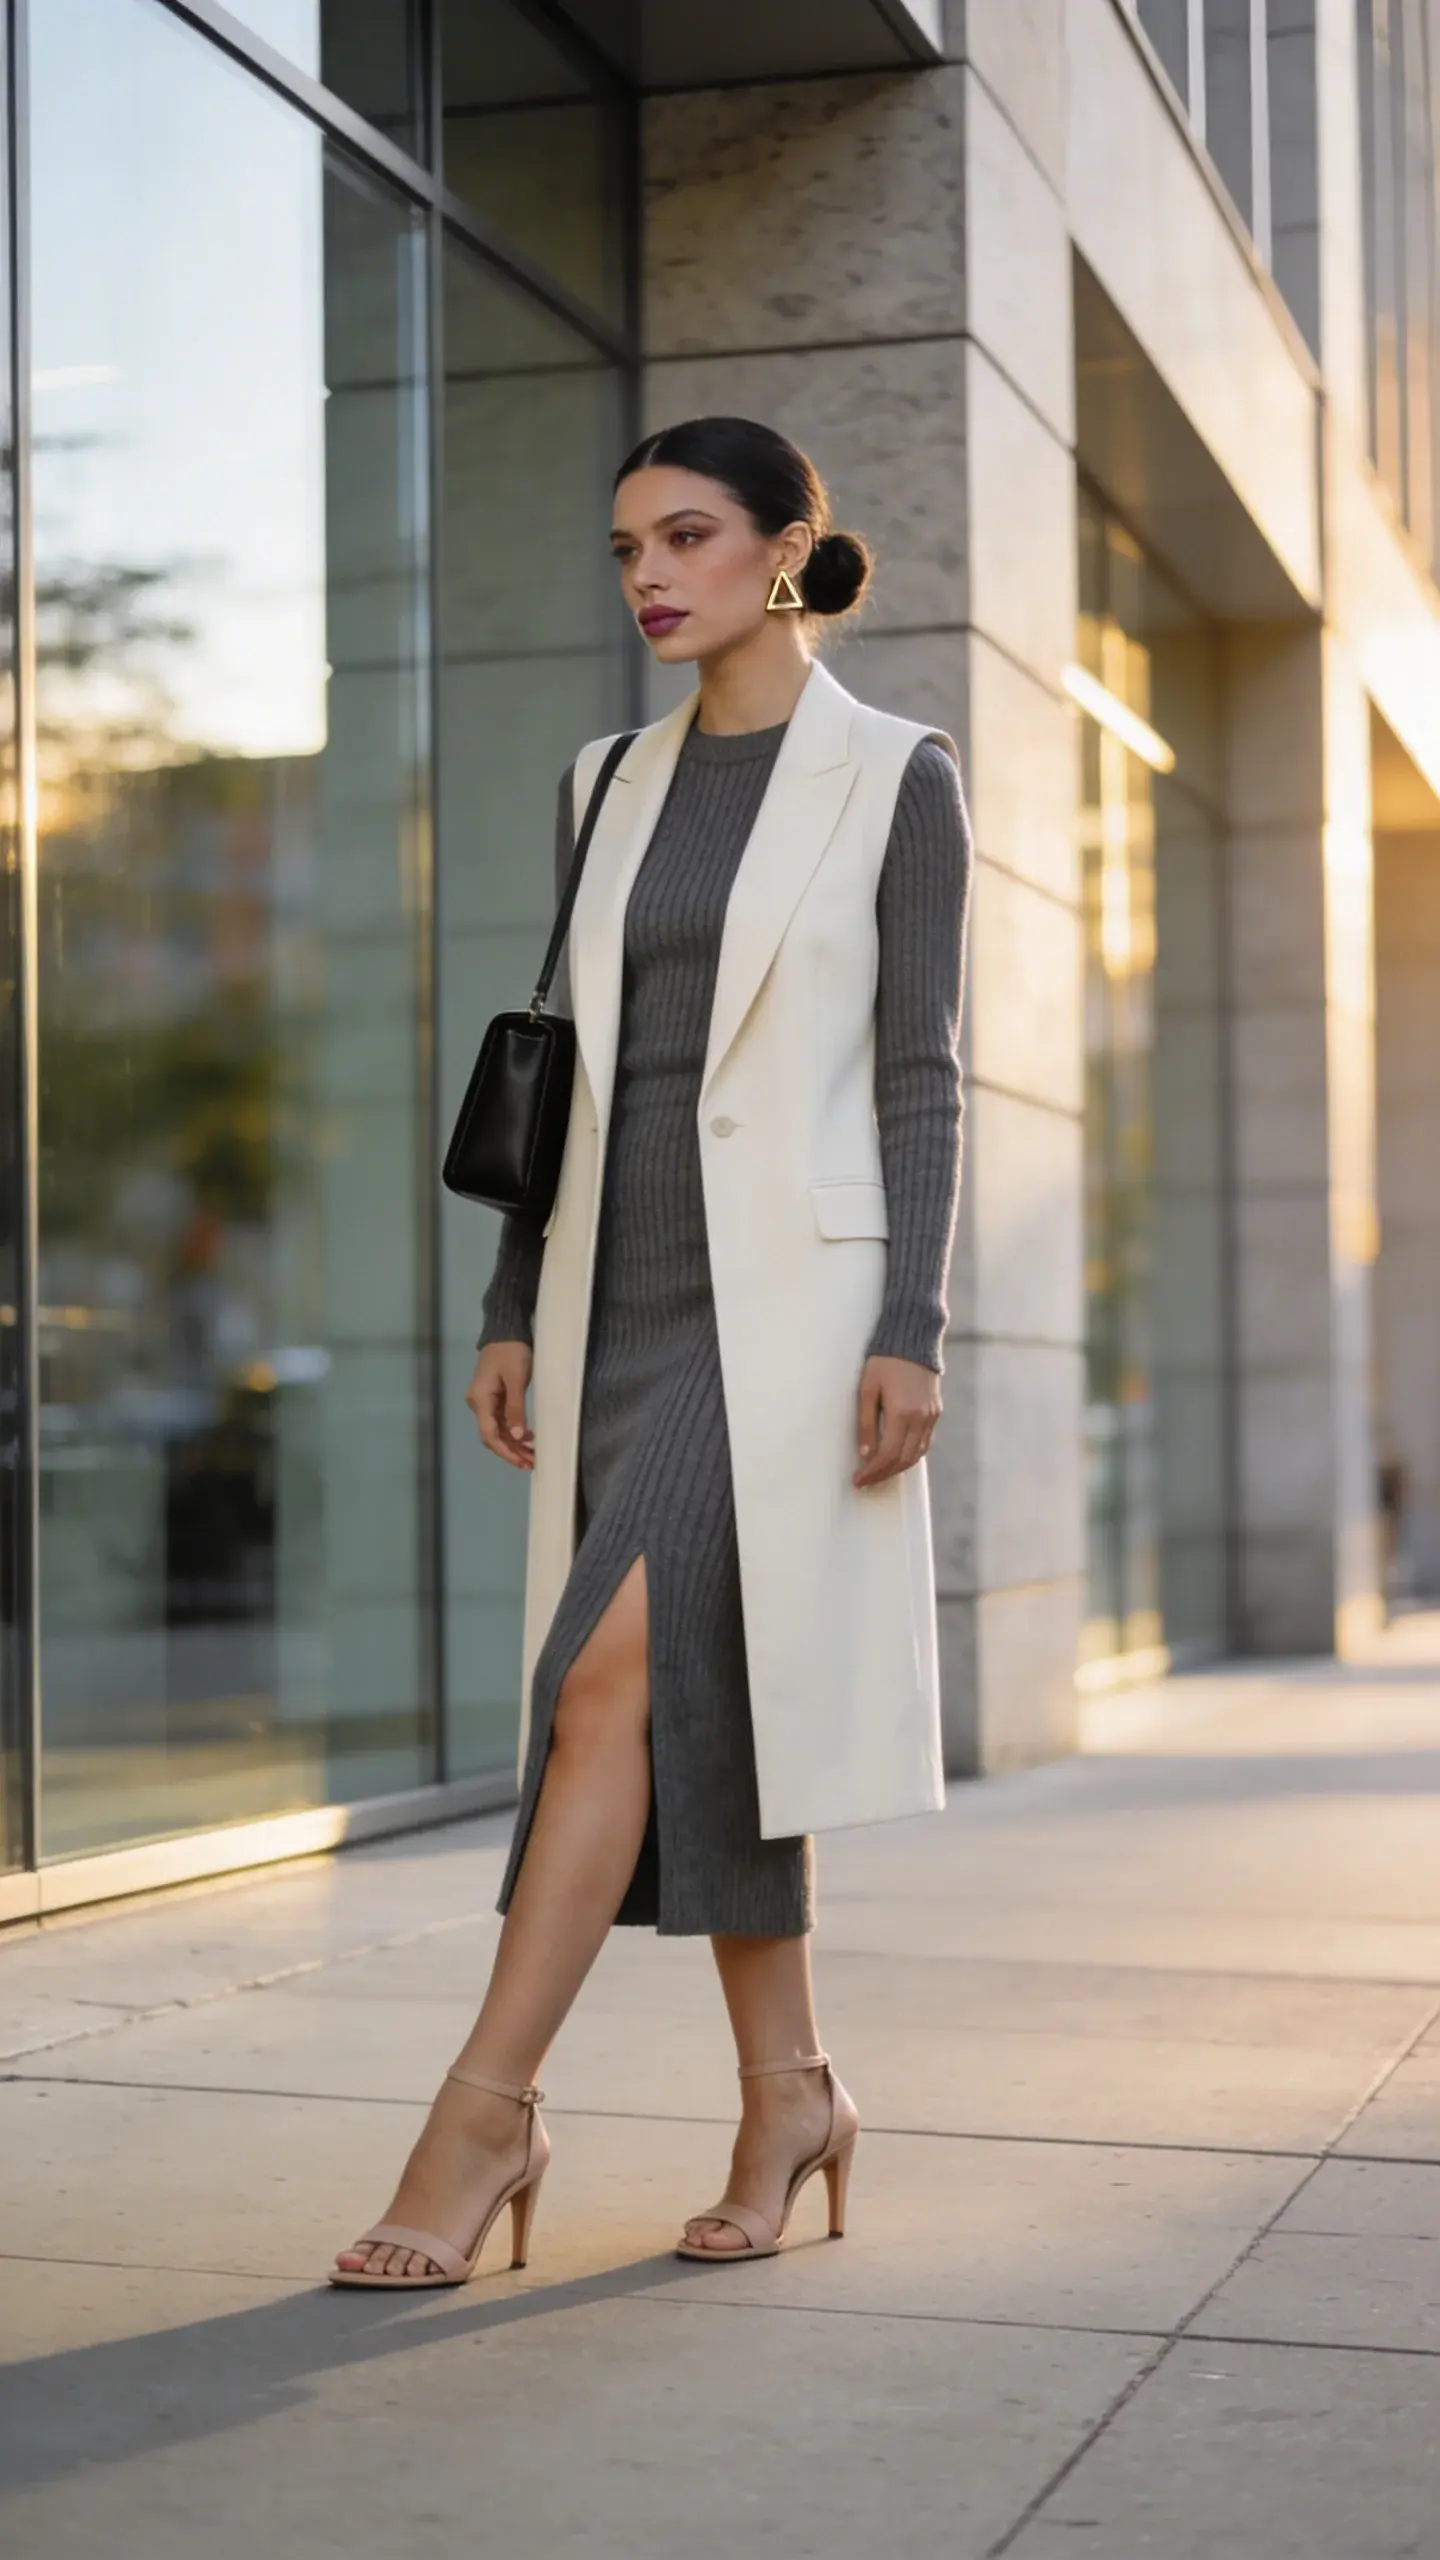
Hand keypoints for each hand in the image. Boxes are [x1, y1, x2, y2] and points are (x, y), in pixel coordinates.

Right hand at [468, 1342, 533, 1469]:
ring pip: (498, 1429)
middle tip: (532, 1463)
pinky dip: (514, 1430)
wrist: (506, 1331)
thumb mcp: (516, 1379)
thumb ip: (515, 1408)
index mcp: (480, 1399)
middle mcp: (478, 1403)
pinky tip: (528, 1437)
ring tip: (533, 1455)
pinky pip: (502, 1420)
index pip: (489, 1434)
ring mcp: (485, 1401)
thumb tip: (516, 1436)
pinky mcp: (493, 1397)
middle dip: (511, 1451)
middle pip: (493, 1435)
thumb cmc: (512, 1352)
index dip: (505, 1451)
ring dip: (514, 1443)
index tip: (522, 1463)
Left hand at [853, 1354, 939, 1487]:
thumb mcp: (867, 1389)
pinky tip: (896, 1456)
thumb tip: (865, 1453)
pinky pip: (924, 1442)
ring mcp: (931, 1416)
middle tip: (865, 1481)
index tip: (858, 1480)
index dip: (872, 1472)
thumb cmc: (884, 1361)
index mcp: (902, 1413)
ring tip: (878, 1472)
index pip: (887, 1455)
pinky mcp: (936, 1412)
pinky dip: (910, 1454)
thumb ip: (865, 1423)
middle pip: (903, 1460)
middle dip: (883, 1474)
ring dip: (897, 1468)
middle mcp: (921, 1418)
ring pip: (916, 1454)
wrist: (913, 1339)